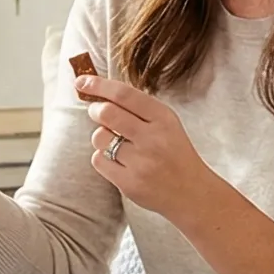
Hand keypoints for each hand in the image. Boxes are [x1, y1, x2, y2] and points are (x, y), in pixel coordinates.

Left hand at [77, 72, 215, 215]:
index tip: (81, 81)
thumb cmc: (173, 153)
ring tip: (116, 143)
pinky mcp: (129, 183)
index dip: (99, 85)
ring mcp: (141, 162)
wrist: (192, 192)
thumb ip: (138, 110)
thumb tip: (99, 94)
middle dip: (95, 110)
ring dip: (100, 137)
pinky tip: (118, 162)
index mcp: (163, 118)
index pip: (125, 94)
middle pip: (107, 113)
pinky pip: (98, 160)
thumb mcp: (166, 125)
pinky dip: (102, 158)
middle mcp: (153, 138)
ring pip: (99, 138)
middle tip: (97, 112)